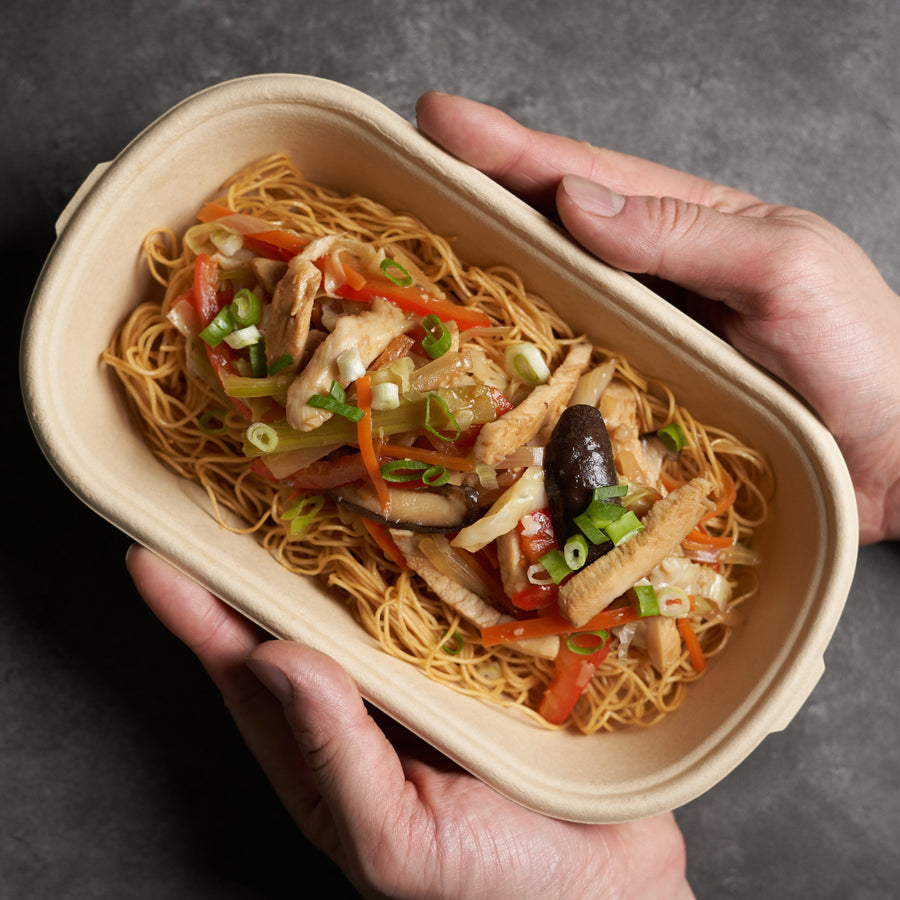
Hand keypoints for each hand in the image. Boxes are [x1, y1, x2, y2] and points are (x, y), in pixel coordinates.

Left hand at [126, 545, 692, 899]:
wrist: (610, 889)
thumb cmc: (496, 887)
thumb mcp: (396, 841)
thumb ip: (330, 755)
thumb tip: (271, 658)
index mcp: (326, 755)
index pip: (246, 675)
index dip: (197, 616)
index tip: (153, 557)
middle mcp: (368, 704)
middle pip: (302, 620)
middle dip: (262, 563)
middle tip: (229, 494)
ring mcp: (426, 676)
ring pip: (370, 601)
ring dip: (342, 549)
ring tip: (312, 486)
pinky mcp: (483, 657)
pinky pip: (443, 599)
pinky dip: (427, 560)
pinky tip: (422, 519)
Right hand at [415, 92, 899, 543]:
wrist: (893, 457)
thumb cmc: (861, 353)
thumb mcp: (787, 268)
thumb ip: (688, 233)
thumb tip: (576, 200)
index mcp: (688, 228)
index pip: (584, 178)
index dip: (510, 148)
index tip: (438, 118)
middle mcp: (649, 283)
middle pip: (547, 233)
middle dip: (474, 199)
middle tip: (403, 172)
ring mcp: (635, 344)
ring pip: (545, 305)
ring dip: (480, 280)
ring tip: (413, 253)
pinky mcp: (631, 406)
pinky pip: (562, 380)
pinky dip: (514, 367)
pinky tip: (472, 361)